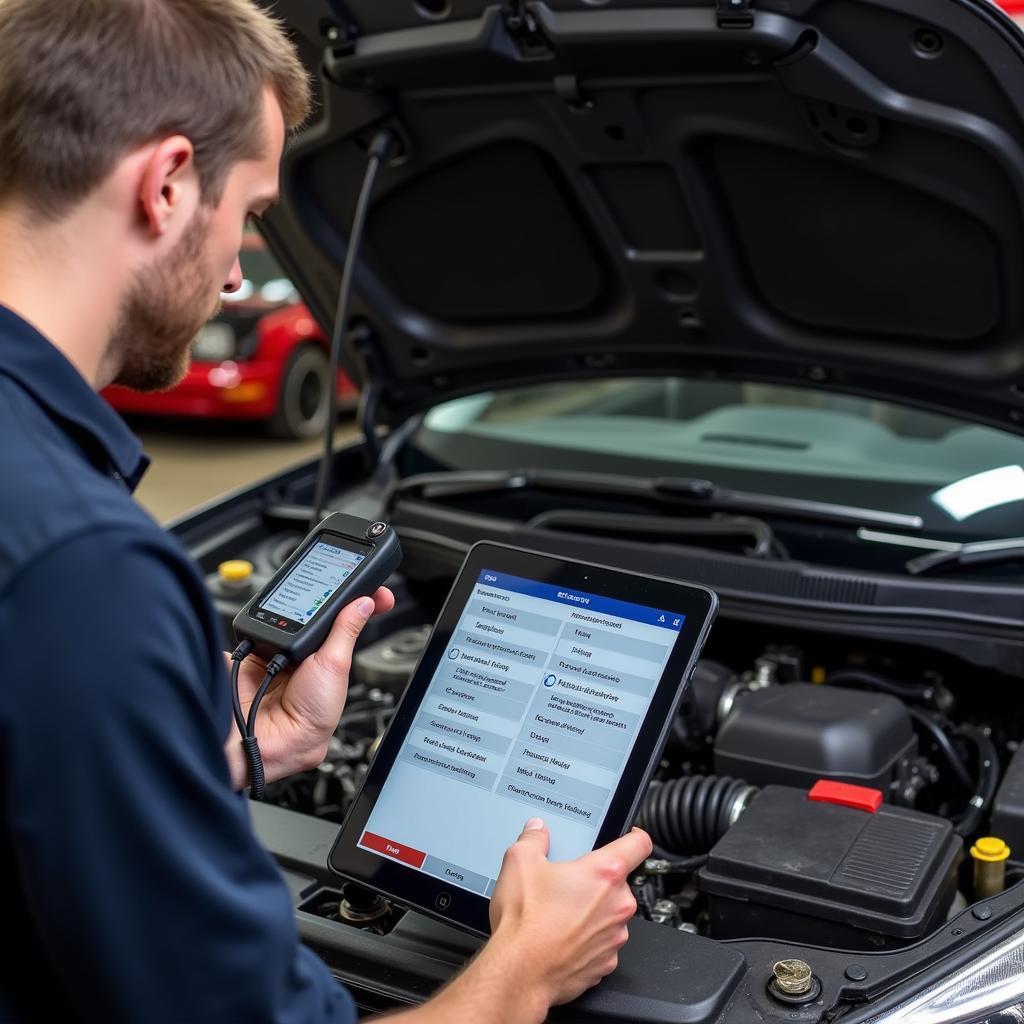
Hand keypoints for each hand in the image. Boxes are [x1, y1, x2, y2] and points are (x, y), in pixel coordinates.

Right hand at [223, 587, 394, 787]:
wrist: (261, 735)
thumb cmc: (306, 720)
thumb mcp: (335, 667)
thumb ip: (346, 631)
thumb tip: (365, 603)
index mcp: (329, 663)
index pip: (347, 625)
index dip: (360, 605)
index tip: (376, 590)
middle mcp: (305, 657)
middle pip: (317, 616)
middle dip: (325, 603)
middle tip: (338, 586)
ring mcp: (278, 652)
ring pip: (289, 616)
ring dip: (293, 609)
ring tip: (300, 610)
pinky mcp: (252, 649)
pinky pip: (259, 623)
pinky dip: (265, 617)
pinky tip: (273, 616)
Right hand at [488, 819, 651, 1007]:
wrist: (519, 972)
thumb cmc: (525, 921)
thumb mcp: (520, 861)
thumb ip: (534, 838)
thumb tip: (537, 831)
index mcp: (605, 873)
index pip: (639, 844)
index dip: (634, 836)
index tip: (629, 836)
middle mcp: (618, 905)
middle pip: (618, 882)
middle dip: (596, 880)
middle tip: (568, 882)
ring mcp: (614, 937)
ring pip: (610, 914)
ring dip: (592, 911)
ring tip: (559, 913)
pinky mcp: (606, 963)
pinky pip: (601, 942)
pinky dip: (586, 938)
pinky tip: (561, 936)